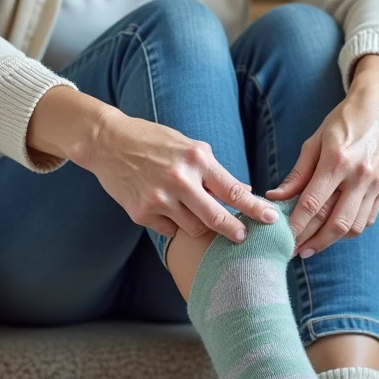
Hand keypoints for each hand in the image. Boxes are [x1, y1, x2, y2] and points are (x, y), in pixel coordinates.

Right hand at [80, 110, 280, 243]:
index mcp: (196, 158)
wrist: (107, 142)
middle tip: (243, 237)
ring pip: (194, 228)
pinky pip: (169, 230)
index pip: (233, 190)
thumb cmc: (152, 141)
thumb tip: (243, 190)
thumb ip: (213, 170)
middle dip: (235, 231)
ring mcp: (159, 198)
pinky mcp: (141, 213)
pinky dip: (173, 223)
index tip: (271, 219)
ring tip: (189, 207)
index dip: (255, 208)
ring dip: (199, 223)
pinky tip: (164, 206)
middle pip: (216, 218)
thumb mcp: (187, 146)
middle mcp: (179, 179)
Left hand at [266, 59, 378, 258]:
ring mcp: (377, 184)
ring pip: (353, 226)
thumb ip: (297, 173)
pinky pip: (367, 219)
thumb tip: (276, 197)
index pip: (312, 204)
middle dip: (312, 242)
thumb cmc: (343, 121)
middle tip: (295, 252)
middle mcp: (360, 175)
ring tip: (312, 245)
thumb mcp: (315, 141)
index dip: (296, 226)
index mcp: (337, 160)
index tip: (282, 239)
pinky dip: (349, 230)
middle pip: (334, 223)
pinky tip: (333, 231)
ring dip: (331, 241)